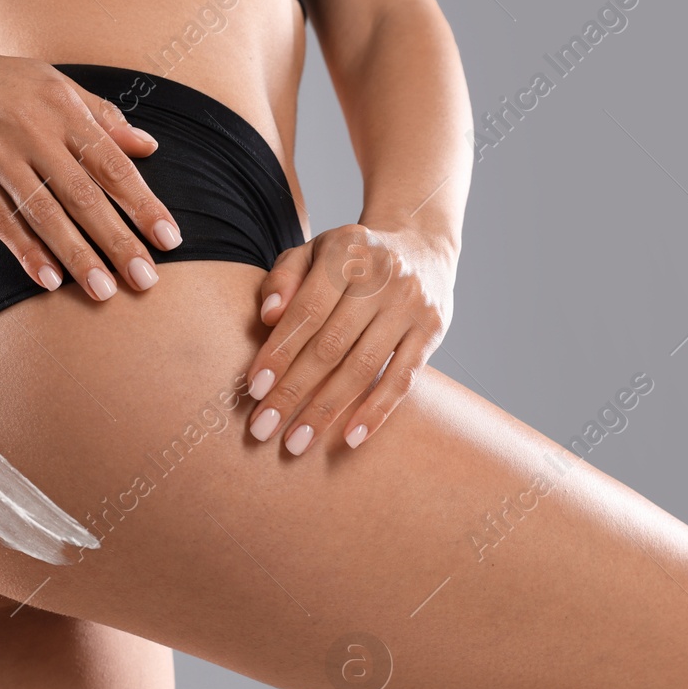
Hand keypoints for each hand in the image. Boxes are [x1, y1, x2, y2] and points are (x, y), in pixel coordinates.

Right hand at [0, 41, 182, 300]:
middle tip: (146, 279)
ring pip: (45, 214)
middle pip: (84, 195)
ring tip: (104, 290)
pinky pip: (1, 221)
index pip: (112, 163)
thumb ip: (101, 116)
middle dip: (118, 240)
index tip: (169, 239)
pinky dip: (26, 252)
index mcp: (61, 107)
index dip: (143, 203)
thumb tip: (148, 147)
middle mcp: (32, 131)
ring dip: (78, 256)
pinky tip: (49, 280)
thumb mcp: (51, 84)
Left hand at [244, 223, 455, 452]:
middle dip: (293, 391)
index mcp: (346, 251)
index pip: (306, 311)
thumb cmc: (350, 259)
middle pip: (331, 345)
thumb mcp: (313, 252)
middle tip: (263, 428)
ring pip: (363, 367)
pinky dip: (376, 411)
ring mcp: (412, 304)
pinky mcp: (433, 330)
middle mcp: (383, 276)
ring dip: (326, 410)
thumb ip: (284, 278)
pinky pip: (403, 379)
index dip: (279, 352)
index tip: (254, 390)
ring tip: (297, 442)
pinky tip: (350, 439)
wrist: (420, 246)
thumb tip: (267, 315)